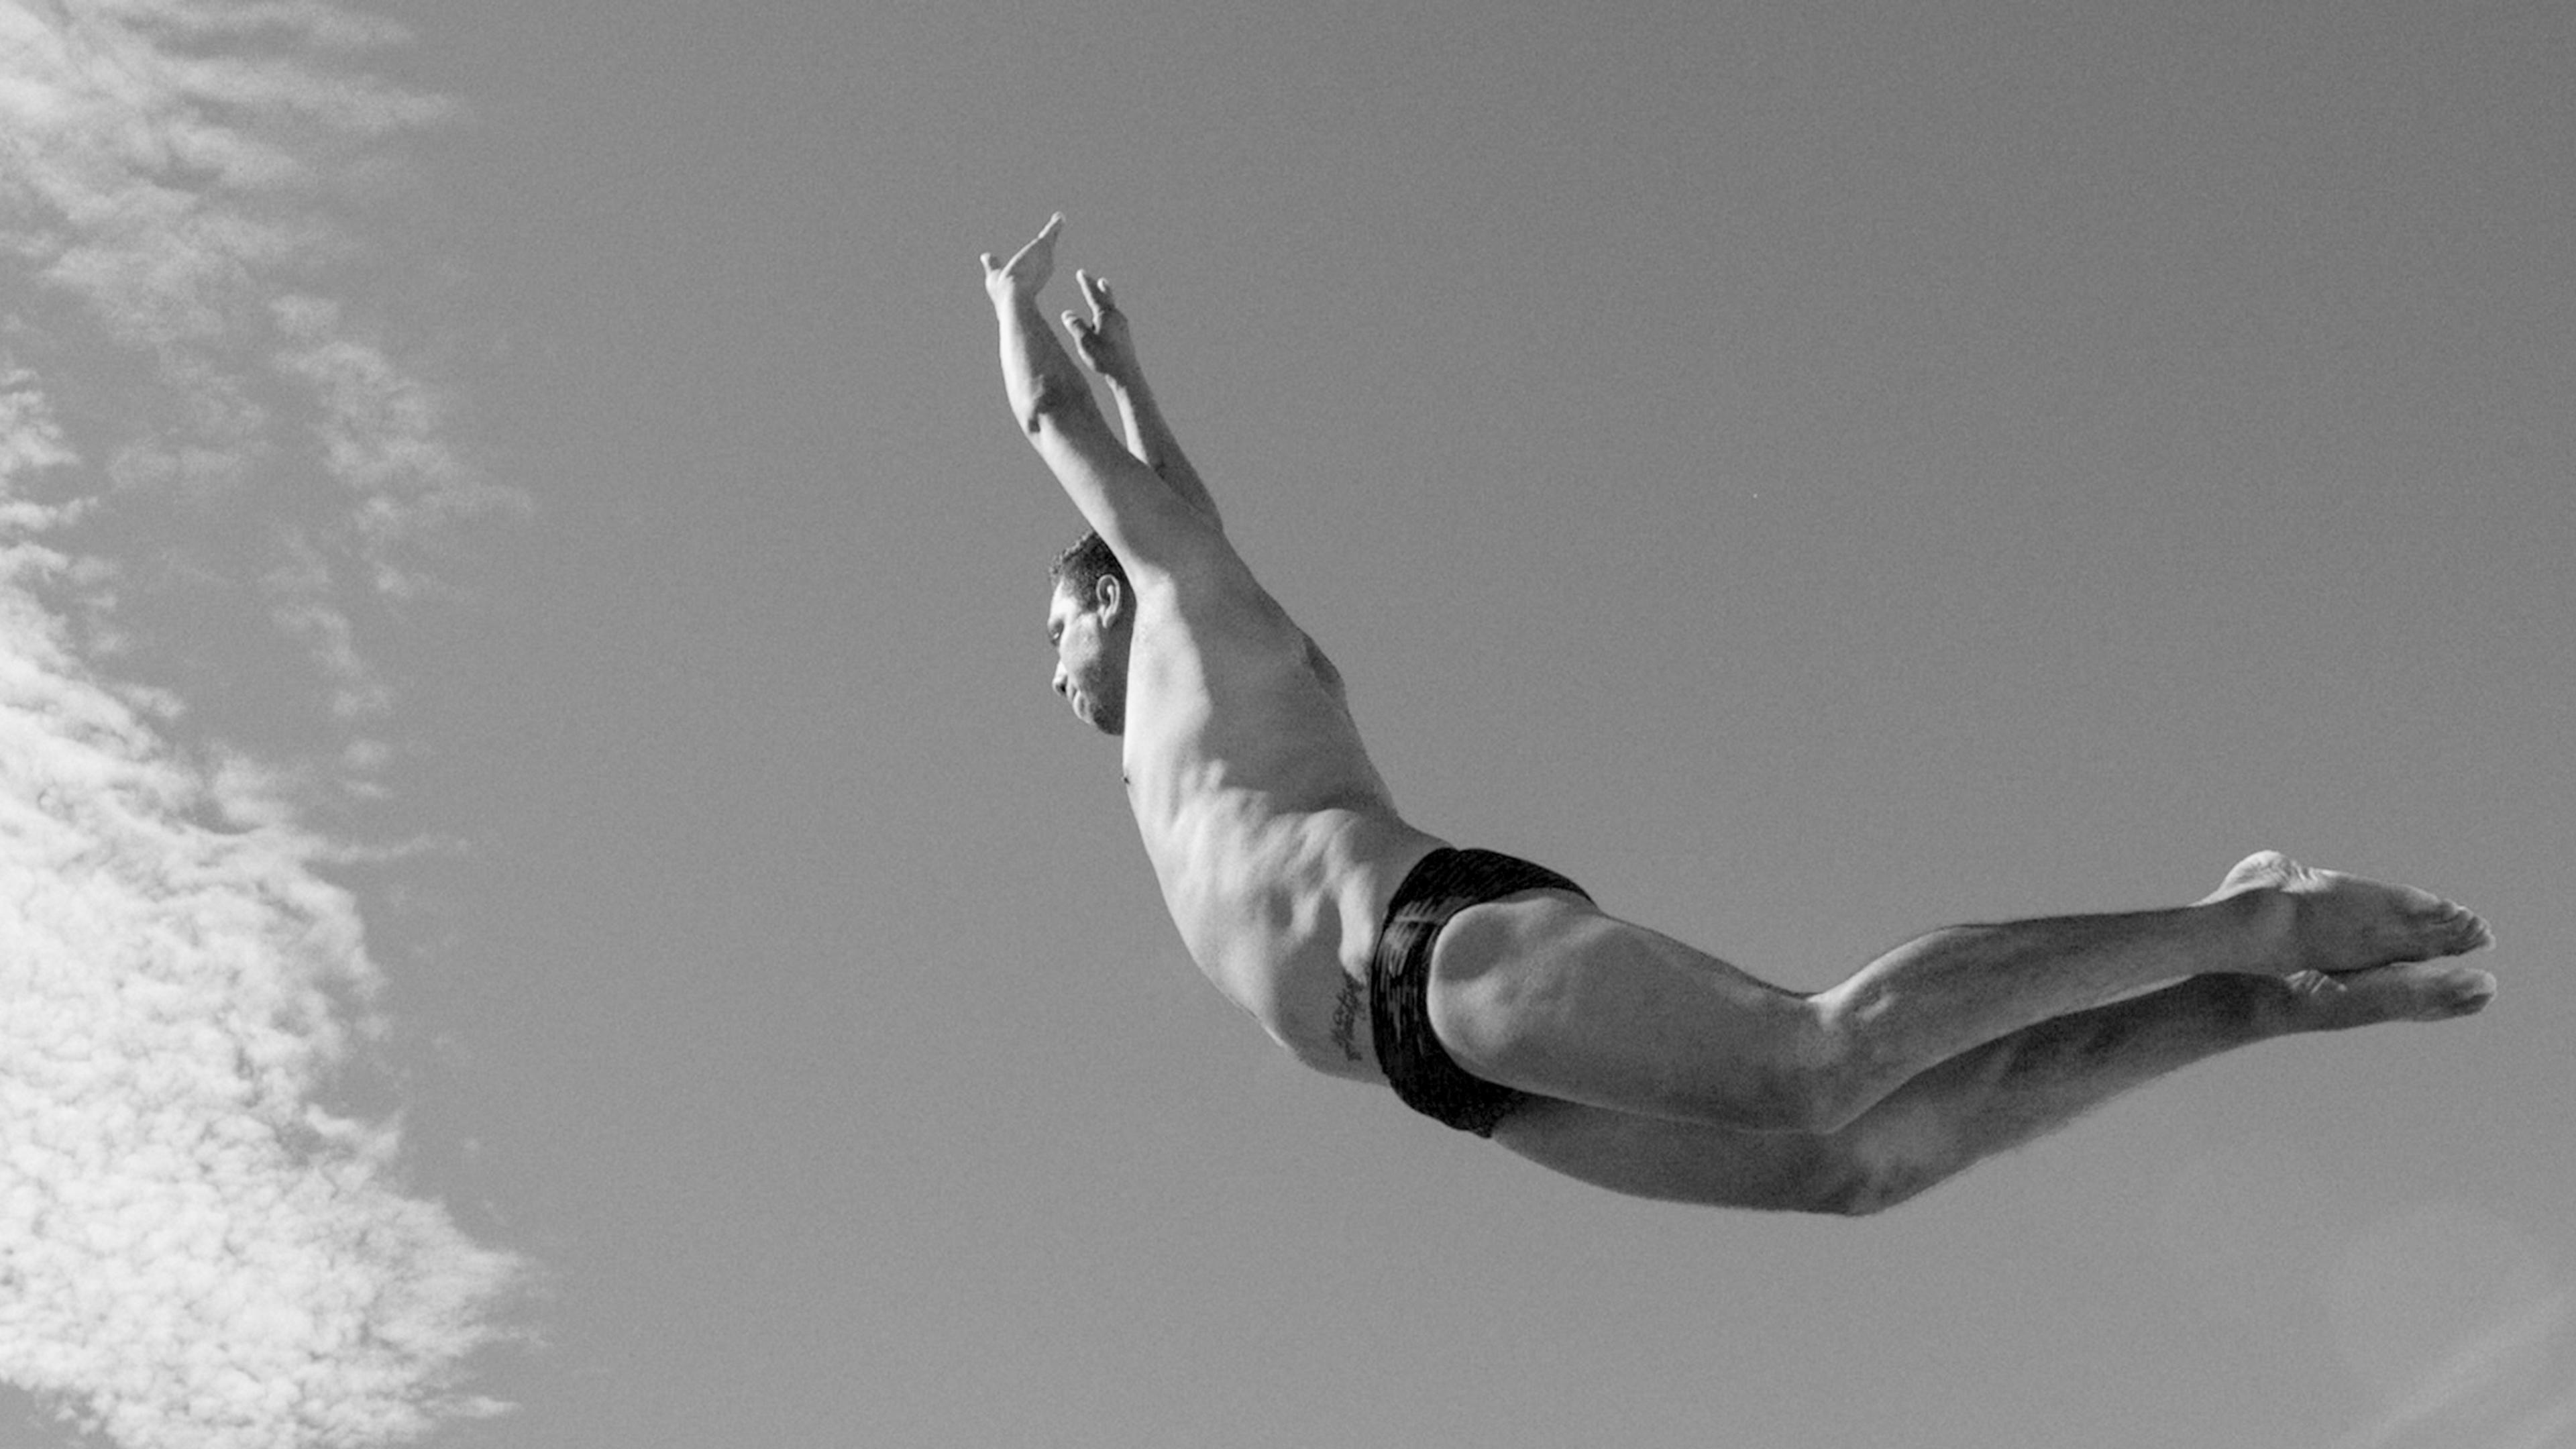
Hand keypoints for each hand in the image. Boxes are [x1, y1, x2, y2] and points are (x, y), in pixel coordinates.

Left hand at [980, 213, 1062, 302]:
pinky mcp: (1042, 245)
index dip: (1037, 257)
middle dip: (1051, 239)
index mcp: (1032, 277)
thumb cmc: (1004, 292)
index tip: (1037, 253)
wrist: (1014, 295)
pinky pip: (1050, 232)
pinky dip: (1054, 225)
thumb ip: (992, 264)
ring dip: (1054, 229)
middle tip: (1056, 228)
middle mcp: (1042, 268)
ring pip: (1049, 240)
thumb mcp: (994, 276)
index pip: (1035, 263)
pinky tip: (1059, 217)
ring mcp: (1044, 257)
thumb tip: (985, 256)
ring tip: (1059, 218)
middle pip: (1047, 250)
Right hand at [1062, 270, 1139, 387]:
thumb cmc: (1104, 358)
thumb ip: (1075, 325)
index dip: (1086, 283)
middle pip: (1107, 298)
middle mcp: (1116, 317)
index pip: (1093, 295)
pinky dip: (1109, 312)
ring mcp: (1123, 326)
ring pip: (1112, 307)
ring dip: (1107, 297)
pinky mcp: (1125, 336)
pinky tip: (1109, 319)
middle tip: (1099, 279)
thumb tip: (1067, 314)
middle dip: (1100, 288)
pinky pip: (1115, 318)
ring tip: (1105, 290)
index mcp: (1105, 315)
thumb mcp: (1084, 341)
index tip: (1081, 272)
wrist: (1126, 374)